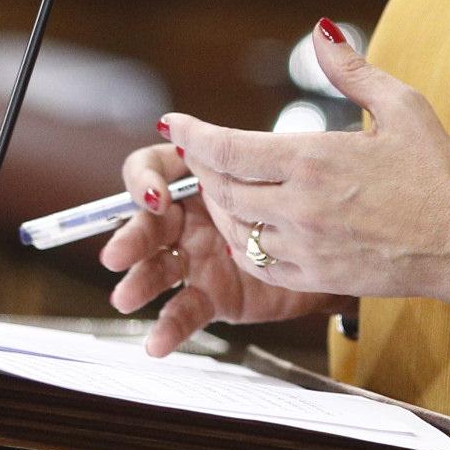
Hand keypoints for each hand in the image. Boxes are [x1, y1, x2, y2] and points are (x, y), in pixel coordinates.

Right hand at [101, 141, 339, 356]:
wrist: (332, 246)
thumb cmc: (300, 191)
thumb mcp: (277, 161)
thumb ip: (244, 145)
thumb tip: (222, 105)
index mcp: (194, 176)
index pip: (151, 168)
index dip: (144, 181)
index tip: (156, 196)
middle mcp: (186, 217)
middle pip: (146, 222)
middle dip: (131, 238)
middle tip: (117, 256)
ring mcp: (195, 259)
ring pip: (157, 268)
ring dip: (138, 283)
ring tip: (125, 298)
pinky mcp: (210, 296)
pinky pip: (185, 311)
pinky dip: (168, 329)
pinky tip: (156, 344)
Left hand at [163, 19, 449, 321]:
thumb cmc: (439, 172)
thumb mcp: (401, 106)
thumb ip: (351, 70)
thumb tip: (320, 31)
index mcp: (313, 160)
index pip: (227, 149)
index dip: (193, 136)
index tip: (172, 123)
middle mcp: (300, 207)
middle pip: (222, 189)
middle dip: (201, 169)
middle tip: (196, 153)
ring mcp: (306, 248)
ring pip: (234, 229)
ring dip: (219, 207)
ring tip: (220, 187)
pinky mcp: (317, 279)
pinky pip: (258, 265)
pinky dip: (241, 245)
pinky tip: (246, 230)